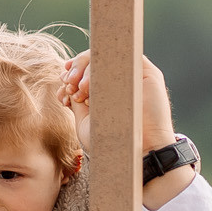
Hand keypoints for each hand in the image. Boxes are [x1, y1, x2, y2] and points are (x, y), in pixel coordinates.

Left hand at [60, 50, 191, 207]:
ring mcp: (134, 76)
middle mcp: (121, 80)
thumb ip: (77, 100)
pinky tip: (91, 84)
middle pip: (96, 60)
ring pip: (109, 56)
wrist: (140, 153)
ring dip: (88, 66)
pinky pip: (125, 57)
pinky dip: (105, 66)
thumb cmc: (114, 143)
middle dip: (76, 69)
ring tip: (79, 87)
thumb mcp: (87, 121)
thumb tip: (65, 79)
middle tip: (68, 84)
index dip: (71, 76)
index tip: (63, 93)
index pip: (86, 72)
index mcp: (108, 90)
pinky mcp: (148, 73)